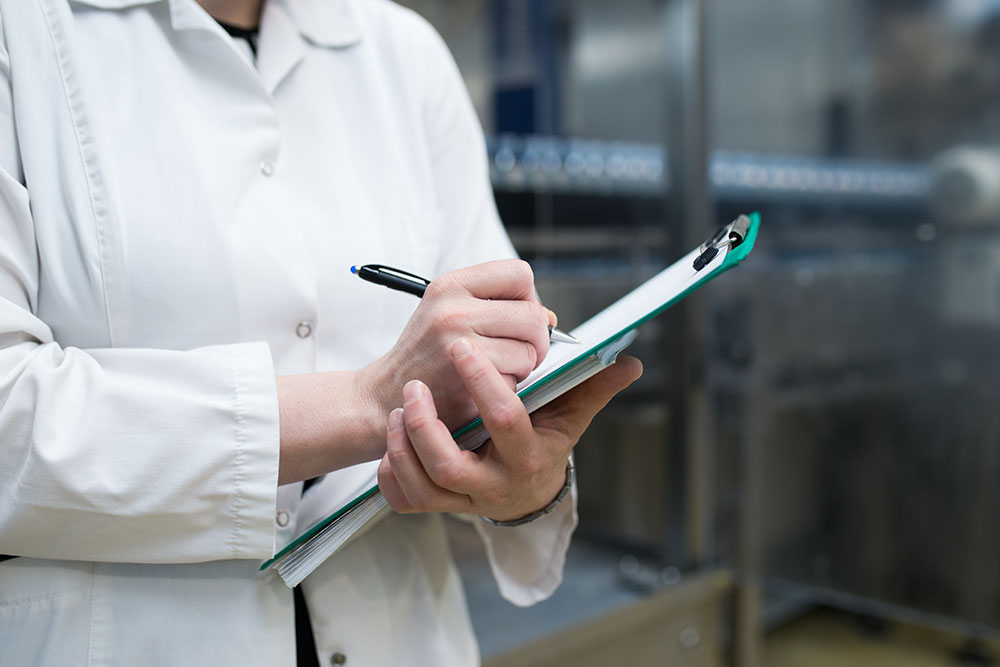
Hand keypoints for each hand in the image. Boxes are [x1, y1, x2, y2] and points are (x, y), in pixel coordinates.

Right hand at [361, 259, 555, 430]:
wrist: (384, 397)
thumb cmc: (425, 356)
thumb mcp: (450, 315)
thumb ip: (497, 308)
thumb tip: (550, 318)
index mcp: (451, 285)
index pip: (519, 274)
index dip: (529, 299)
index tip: (518, 319)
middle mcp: (452, 307)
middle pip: (532, 314)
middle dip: (535, 339)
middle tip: (518, 354)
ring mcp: (457, 341)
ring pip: (529, 348)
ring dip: (522, 366)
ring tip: (495, 371)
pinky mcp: (464, 376)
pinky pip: (515, 378)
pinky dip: (508, 388)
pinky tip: (482, 389)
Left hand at [377, 337, 642, 521]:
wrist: (526, 493)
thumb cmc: (545, 443)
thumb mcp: (570, 418)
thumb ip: (593, 388)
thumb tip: (630, 363)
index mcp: (528, 457)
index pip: (506, 421)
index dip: (485, 384)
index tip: (463, 348)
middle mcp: (494, 485)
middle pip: (452, 468)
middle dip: (426, 427)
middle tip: (415, 387)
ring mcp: (464, 501)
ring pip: (423, 487)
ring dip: (403, 447)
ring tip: (398, 409)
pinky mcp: (438, 507)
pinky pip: (406, 500)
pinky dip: (393, 474)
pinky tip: (391, 443)